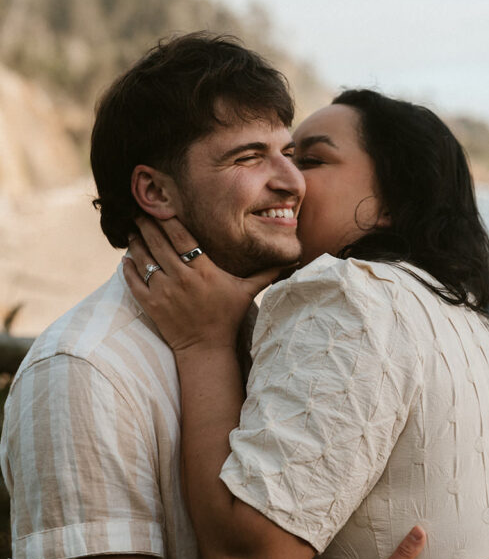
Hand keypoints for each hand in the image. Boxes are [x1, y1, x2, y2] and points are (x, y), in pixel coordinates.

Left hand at [122, 215, 278, 352]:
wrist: (206, 349)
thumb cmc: (228, 318)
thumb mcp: (247, 293)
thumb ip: (265, 274)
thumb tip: (291, 260)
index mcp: (204, 272)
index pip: (182, 238)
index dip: (169, 221)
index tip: (160, 208)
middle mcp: (182, 279)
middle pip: (159, 244)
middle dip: (147, 225)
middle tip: (139, 212)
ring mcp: (165, 293)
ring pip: (144, 260)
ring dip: (136, 243)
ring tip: (132, 231)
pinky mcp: (152, 306)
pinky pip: (135, 281)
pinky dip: (128, 268)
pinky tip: (127, 258)